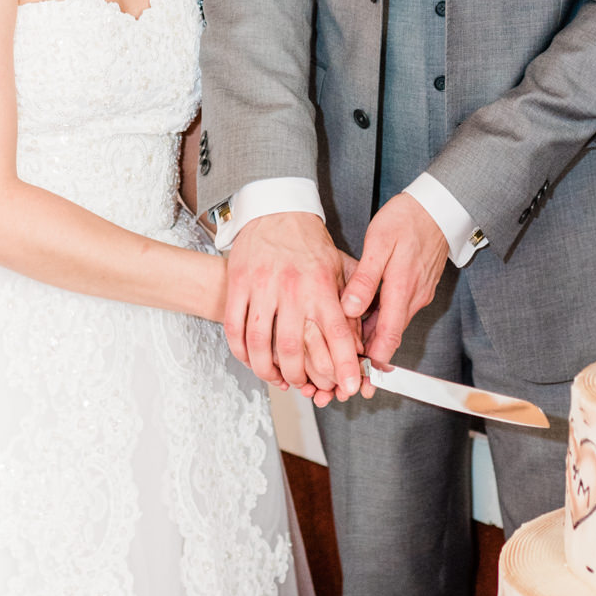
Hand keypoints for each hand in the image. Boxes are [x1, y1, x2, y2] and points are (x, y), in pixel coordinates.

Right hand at [223, 213, 364, 401]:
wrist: (277, 208)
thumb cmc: (309, 243)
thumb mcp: (339, 268)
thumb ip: (349, 304)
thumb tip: (360, 342)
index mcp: (322, 285)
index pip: (336, 333)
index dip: (344, 365)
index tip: (349, 387)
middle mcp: (293, 288)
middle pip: (293, 347)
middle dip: (300, 376)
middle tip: (306, 386)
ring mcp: (262, 286)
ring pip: (260, 343)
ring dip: (267, 370)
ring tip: (278, 379)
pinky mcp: (239, 284)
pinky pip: (235, 328)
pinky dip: (241, 352)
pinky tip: (251, 360)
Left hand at [341, 193, 449, 365]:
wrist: (438, 206)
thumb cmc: (407, 219)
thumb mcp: (379, 243)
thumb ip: (365, 279)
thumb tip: (350, 308)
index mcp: (402, 290)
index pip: (388, 338)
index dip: (372, 360)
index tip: (354, 372)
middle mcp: (414, 298)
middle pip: (388, 336)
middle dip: (366, 352)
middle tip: (342, 363)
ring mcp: (418, 294)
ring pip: (392, 324)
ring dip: (372, 335)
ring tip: (346, 341)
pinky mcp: (418, 288)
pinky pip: (398, 311)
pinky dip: (380, 318)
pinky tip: (361, 314)